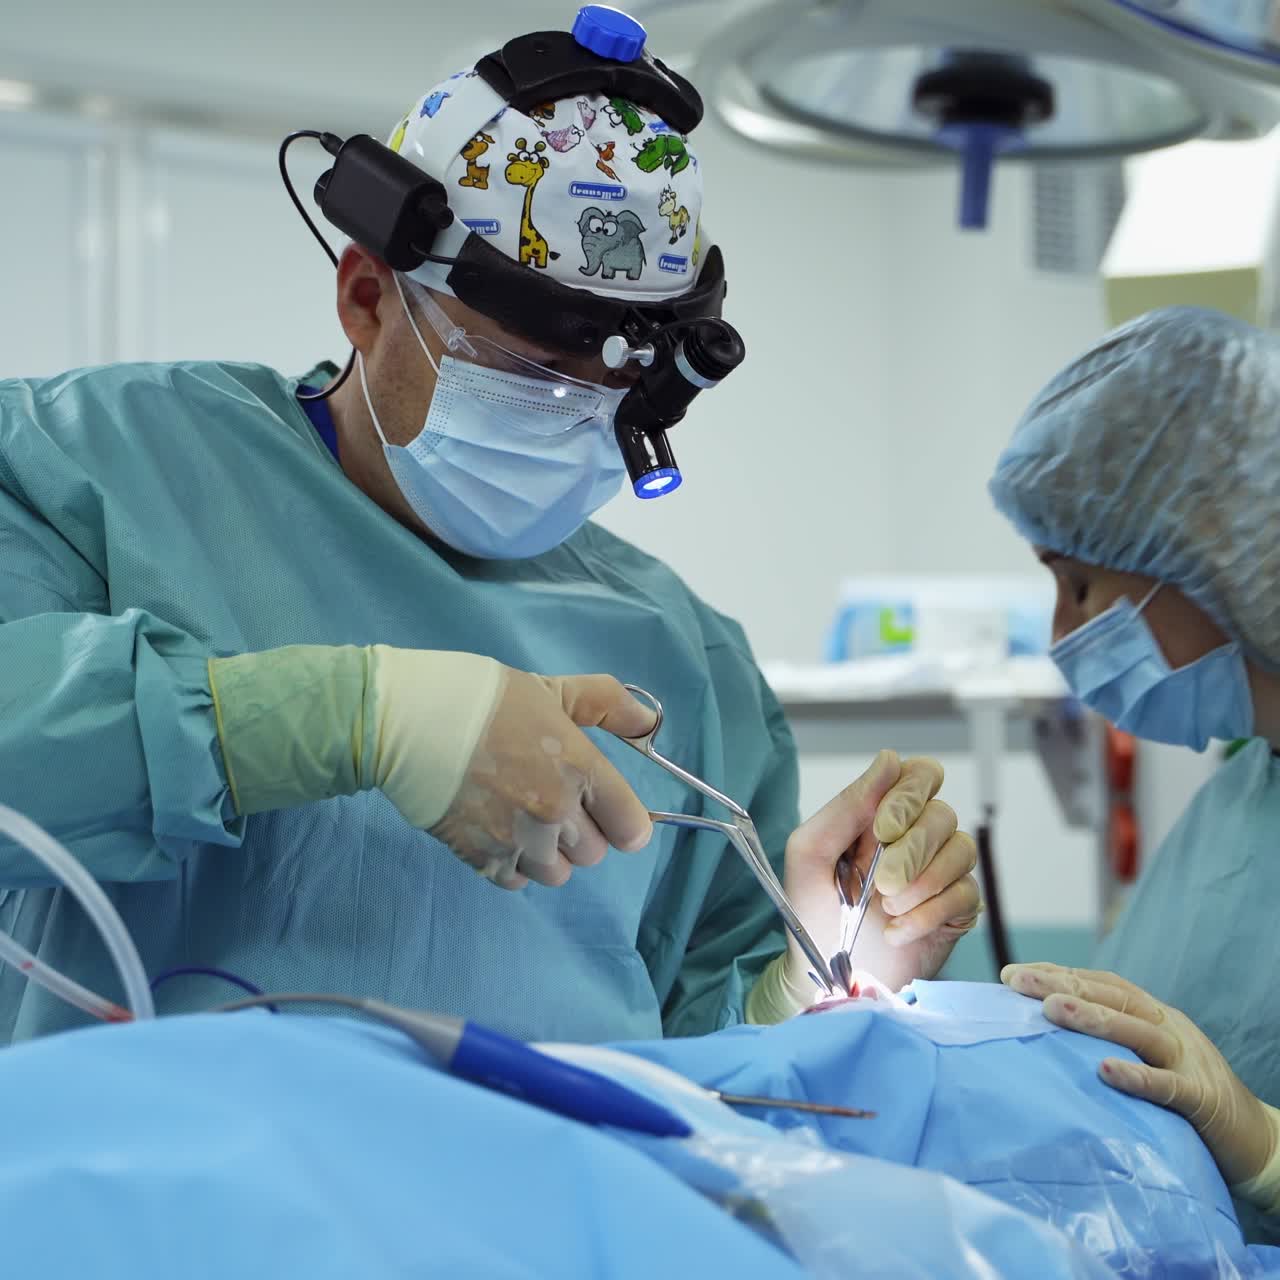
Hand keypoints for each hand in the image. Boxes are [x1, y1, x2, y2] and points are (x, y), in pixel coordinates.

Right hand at [393, 657, 658, 889]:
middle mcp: (555, 812)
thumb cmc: (487, 699)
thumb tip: (650, 721)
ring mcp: (518, 840)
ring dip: (548, 853)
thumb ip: (607, 704)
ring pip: (557, 873)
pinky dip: (513, 865)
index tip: (613, 814)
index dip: (627, 823)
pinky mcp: (481, 858)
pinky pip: (516, 882)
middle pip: (594, 853)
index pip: (631, 826)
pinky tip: (499, 833)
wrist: (411, 721)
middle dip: (582, 832)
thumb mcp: (554, 689)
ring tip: (524, 819)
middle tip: (554, 802)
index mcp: (579, 769)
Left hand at [781, 751, 980, 995]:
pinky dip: (928, 915)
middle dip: (911, 850)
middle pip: (942, 814)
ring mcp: (940, 871)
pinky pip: (965, 894)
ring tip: (885, 908)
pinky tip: (898, 931)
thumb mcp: (812, 853)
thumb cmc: (812, 910)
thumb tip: (890, 759)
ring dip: (921, 884)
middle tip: (880, 883)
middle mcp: (917, 835)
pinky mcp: (956, 908)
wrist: (824, 977)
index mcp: (881, 813)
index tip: (884, 829)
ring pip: (961, 851)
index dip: (909, 796)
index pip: (921, 775)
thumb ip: (847, 805)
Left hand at [1002, 963, 1278, 1187]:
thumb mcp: (1146, 1059)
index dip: (1059, 973)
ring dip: (1094, 1018)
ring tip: (1052, 1009)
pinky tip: (1106, 1071)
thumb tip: (1041, 1033)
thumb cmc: (1186, 1098)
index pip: (1101, 983)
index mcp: (1152, 1015)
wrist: (1259, 1141)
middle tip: (1017, 980)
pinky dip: (1138, 1078)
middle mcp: (1169, 1028)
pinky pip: (1169, 1086)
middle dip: (1063, 985)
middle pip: (1114, 998)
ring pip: (1139, 1031)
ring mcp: (1189, 1060)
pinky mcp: (1204, 1100)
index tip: (1012, 973)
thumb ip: (1108, 1043)